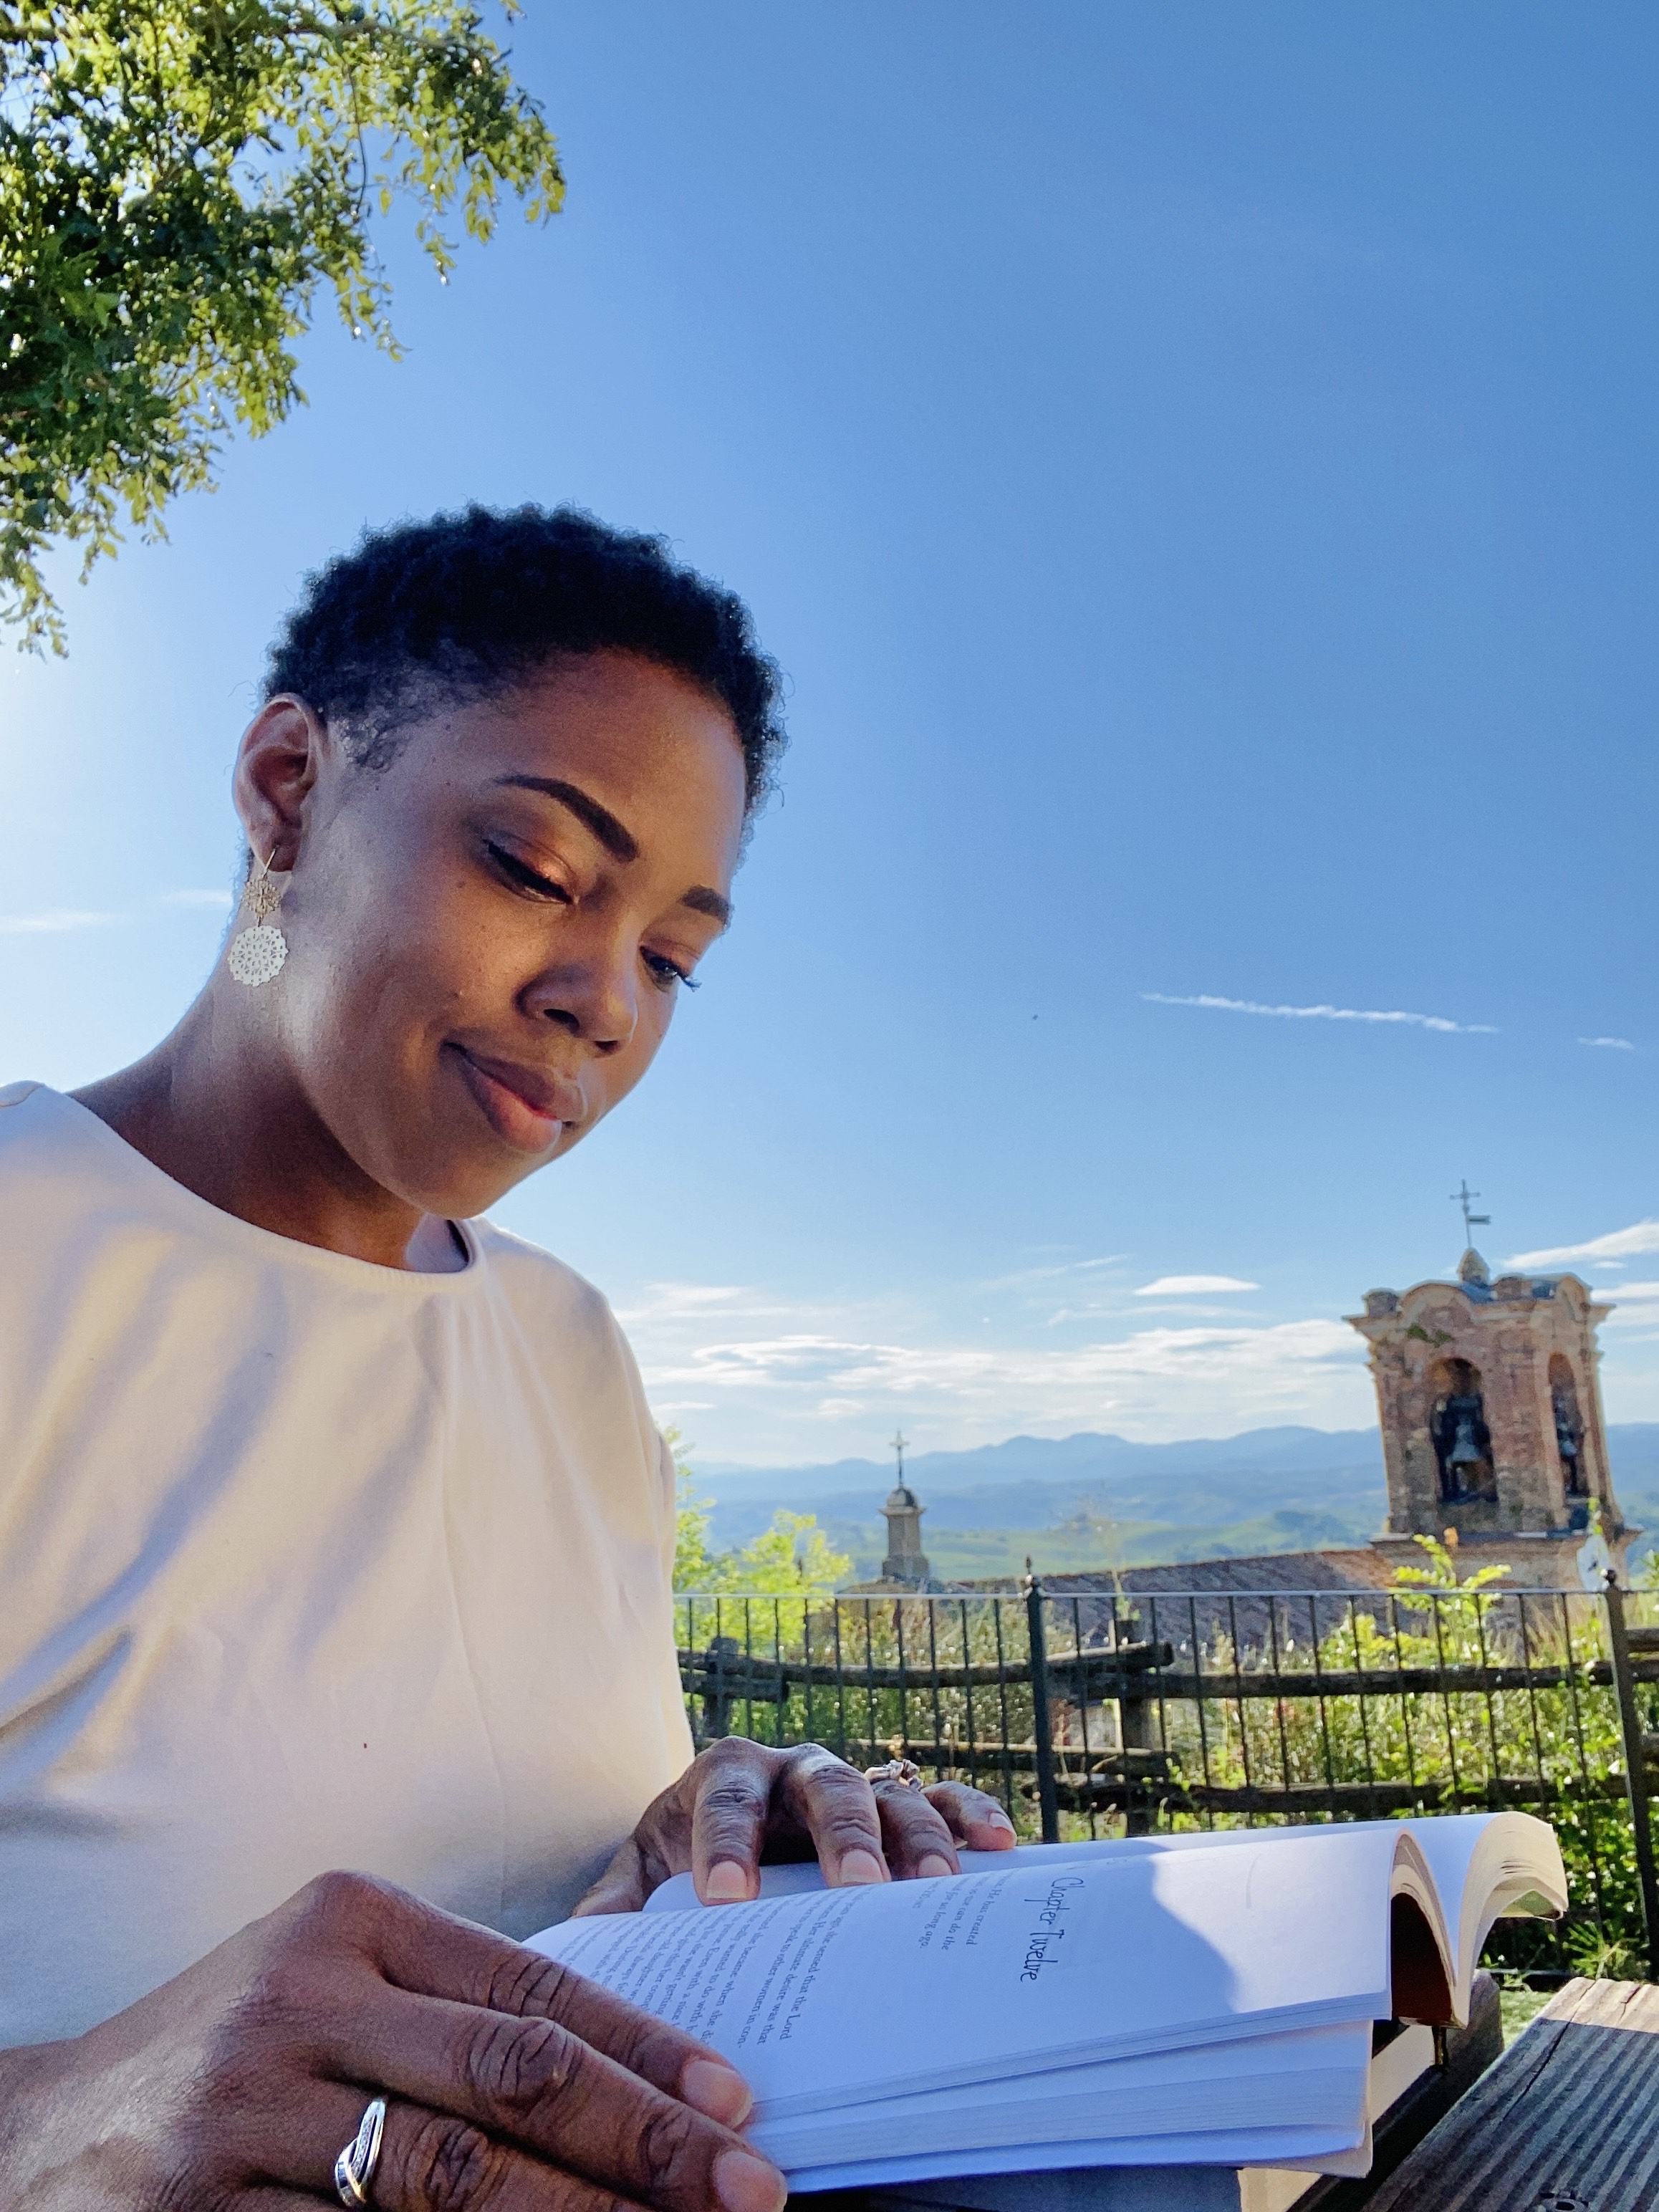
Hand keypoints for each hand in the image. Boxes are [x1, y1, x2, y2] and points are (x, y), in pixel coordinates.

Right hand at [0, 1869, 784, 2211]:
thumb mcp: (335, 1985)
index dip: (645, 2048)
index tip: (737, 2101)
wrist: (48, 2134)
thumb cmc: (237, 2048)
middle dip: (644, 2140)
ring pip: (452, 2183)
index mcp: (350, 1921)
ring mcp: (248, 2114)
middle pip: (510, 2077)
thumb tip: (633, 2073)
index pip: (532, 1985)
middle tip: (748, 2187)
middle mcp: (302, 2000)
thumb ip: (455, 2009)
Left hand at [573, 1739, 1016, 1913]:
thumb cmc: (682, 1862)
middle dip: (841, 1838)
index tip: (725, 1900)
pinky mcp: (899, 1805)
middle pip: (824, 1789)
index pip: (722, 1801)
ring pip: (890, 1796)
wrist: (730, 1831)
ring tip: (934, 1888)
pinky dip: (970, 1814)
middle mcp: (795, 1772)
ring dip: (915, 1837)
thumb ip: (612, 1907)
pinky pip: (942, 1799)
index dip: (724, 1844)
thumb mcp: (639, 1875)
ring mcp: (853, 1787)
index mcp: (724, 1779)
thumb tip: (579, 1947)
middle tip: (856, 1892)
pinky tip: (997, 1845)